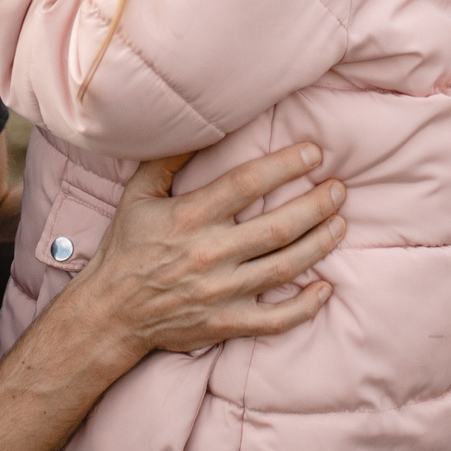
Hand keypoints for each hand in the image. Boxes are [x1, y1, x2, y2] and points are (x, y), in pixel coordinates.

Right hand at [67, 143, 344, 358]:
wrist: (110, 312)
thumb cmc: (127, 248)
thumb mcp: (138, 195)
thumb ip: (168, 159)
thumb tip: (201, 126)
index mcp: (189, 217)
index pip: (247, 183)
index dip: (286, 165)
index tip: (314, 153)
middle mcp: (209, 254)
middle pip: (278, 227)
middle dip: (317, 205)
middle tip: (339, 189)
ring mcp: (221, 293)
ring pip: (286, 268)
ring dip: (320, 243)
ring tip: (340, 223)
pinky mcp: (227, 324)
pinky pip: (277, 319)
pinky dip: (306, 305)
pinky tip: (326, 287)